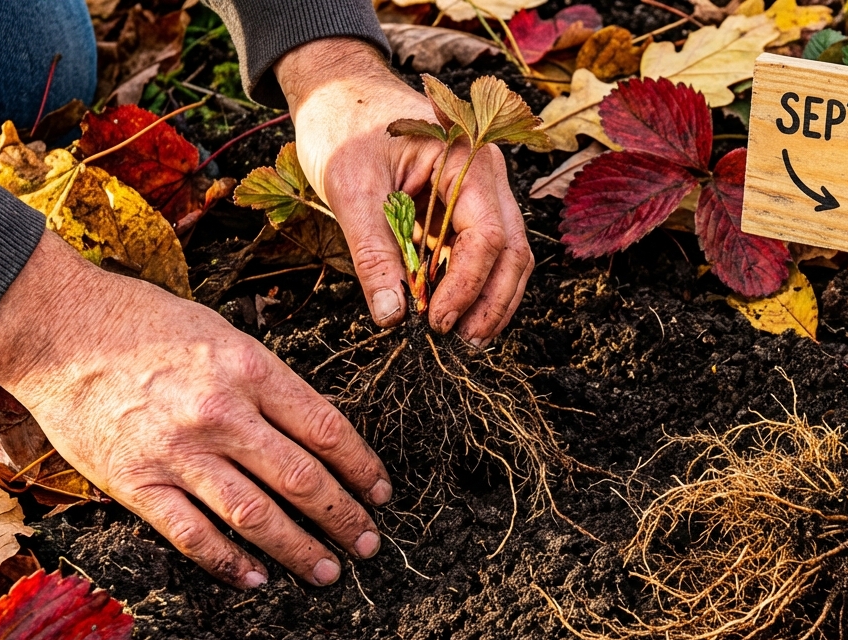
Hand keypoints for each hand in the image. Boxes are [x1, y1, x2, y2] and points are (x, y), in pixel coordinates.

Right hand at [0, 231, 391, 587]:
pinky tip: (256, 579)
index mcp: (251, 371)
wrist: (60, 328)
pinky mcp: (136, 483)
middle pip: (301, 479)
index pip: (327, 430)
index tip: (380, 492)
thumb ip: (270, 384)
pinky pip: (192, 535)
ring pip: (255, 516)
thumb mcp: (226, 335)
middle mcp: (221, 414)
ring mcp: (178, 452)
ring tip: (328, 570)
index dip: (362, 468)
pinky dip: (229, 564)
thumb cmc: (146, 325)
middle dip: (344, 518)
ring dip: (299, 550)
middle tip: (369, 544)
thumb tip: (317, 433)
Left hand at [276, 37, 532, 345]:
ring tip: (464, 337)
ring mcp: (480, 190)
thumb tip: (392, 315)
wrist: (336, 90)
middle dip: (492, 301)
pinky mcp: (463, 205)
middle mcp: (486, 174)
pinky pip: (481, 250)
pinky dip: (471, 284)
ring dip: (490, 298)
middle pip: (511, 250)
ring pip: (506, 254)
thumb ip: (373, 252)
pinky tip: (452, 312)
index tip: (434, 321)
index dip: (466, 286)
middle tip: (462, 342)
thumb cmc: (342, 125)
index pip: (486, 236)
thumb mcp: (350, 188)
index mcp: (466, 159)